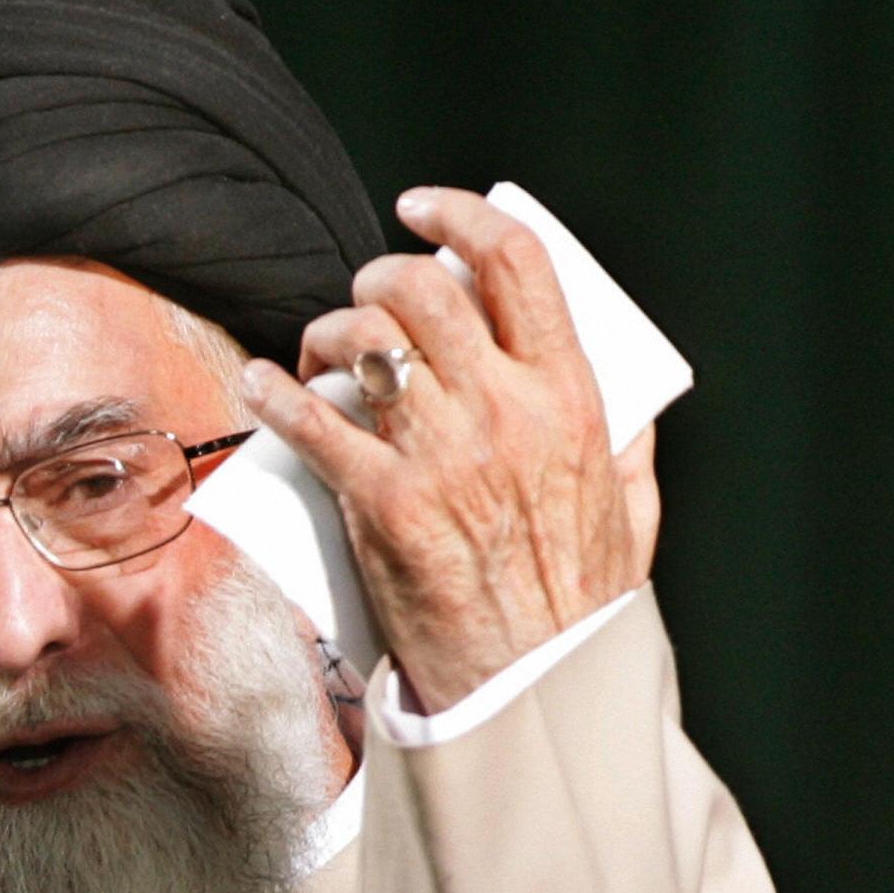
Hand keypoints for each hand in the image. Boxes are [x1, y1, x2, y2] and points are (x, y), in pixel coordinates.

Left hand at [237, 187, 659, 712]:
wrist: (532, 685)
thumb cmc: (577, 604)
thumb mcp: (631, 510)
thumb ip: (626, 446)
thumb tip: (626, 405)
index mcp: (570, 398)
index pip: (516, 265)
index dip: (461, 215)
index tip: (423, 208)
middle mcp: (504, 412)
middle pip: (421, 291)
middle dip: (378, 278)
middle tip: (364, 300)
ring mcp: (439, 455)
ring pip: (363, 343)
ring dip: (327, 333)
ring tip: (318, 353)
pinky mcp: (380, 503)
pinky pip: (311, 421)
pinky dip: (275, 392)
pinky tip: (262, 384)